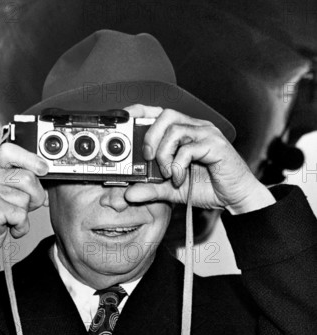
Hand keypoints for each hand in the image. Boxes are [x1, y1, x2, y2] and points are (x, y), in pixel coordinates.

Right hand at [0, 143, 48, 259]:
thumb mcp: (3, 192)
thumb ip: (19, 180)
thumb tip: (45, 175)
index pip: (10, 150)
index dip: (30, 158)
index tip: (43, 168)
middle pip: (27, 177)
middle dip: (36, 196)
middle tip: (26, 207)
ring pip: (25, 198)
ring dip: (25, 214)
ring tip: (11, 218)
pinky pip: (20, 215)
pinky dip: (21, 226)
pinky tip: (11, 227)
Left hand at [123, 104, 274, 213]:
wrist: (235, 198)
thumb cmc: (208, 187)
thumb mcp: (172, 190)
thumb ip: (151, 189)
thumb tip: (128, 194)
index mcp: (184, 132)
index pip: (159, 113)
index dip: (140, 111)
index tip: (123, 118)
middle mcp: (195, 127)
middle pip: (165, 115)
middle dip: (149, 137)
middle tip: (148, 159)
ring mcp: (206, 134)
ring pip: (175, 130)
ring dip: (164, 155)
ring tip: (168, 174)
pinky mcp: (215, 145)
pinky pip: (189, 148)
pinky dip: (178, 166)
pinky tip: (180, 179)